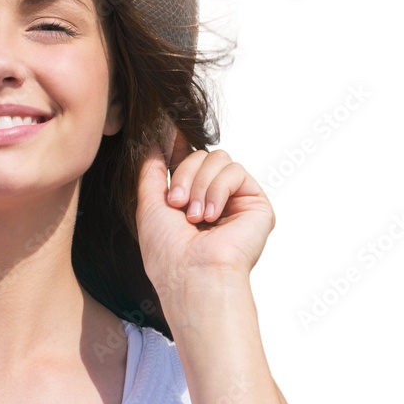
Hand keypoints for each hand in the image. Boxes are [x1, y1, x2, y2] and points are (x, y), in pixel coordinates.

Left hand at [135, 126, 274, 298]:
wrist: (192, 275)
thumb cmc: (167, 251)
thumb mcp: (148, 205)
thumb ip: (151, 172)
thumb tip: (151, 141)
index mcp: (189, 200)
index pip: (188, 163)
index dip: (178, 146)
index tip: (168, 128)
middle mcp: (213, 199)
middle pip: (201, 156)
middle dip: (184, 175)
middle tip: (176, 204)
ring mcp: (235, 201)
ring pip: (218, 159)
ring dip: (199, 185)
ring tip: (195, 216)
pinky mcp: (255, 202)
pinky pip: (235, 170)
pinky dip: (218, 189)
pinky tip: (212, 215)